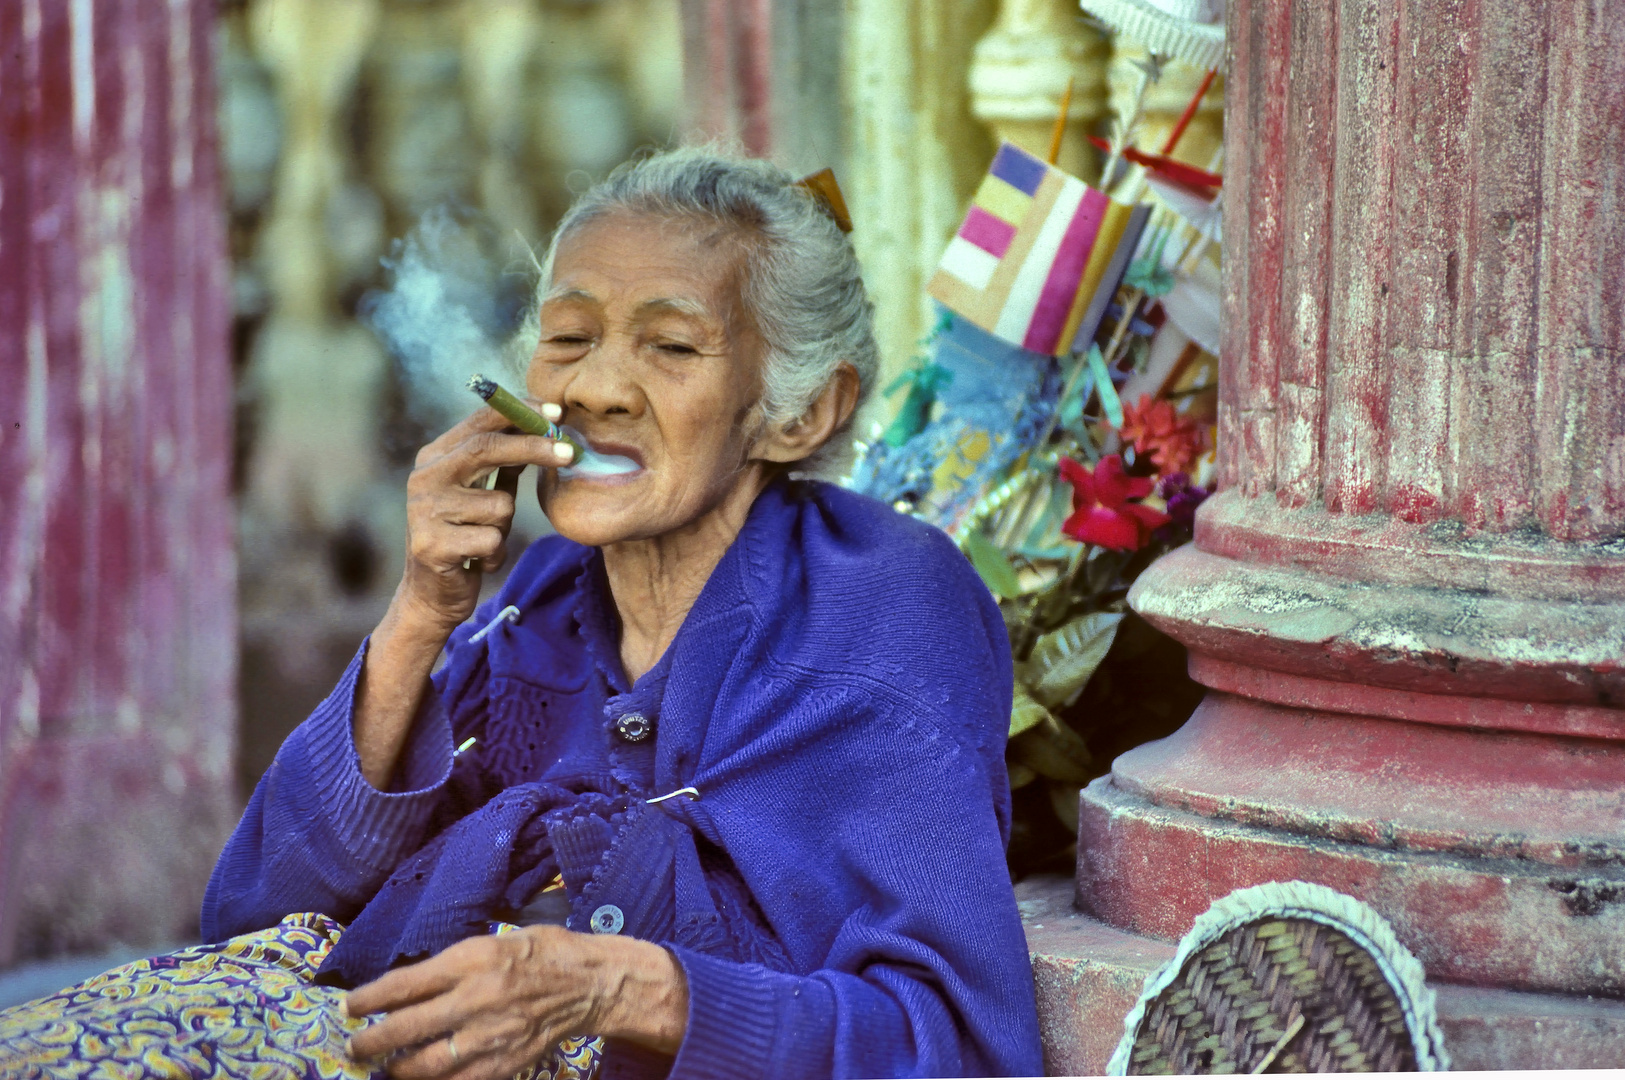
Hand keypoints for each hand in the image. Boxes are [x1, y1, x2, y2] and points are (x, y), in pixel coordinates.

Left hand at [344, 926, 688, 1079]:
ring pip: (427, 1065)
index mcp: (472, 960)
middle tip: (356, 1048)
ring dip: (397, 1070)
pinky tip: (422, 1079)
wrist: (588, 984)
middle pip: (407, 1028)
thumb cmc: (540, 953)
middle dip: (372, 1042)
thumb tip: (408, 985)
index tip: (349, 1007)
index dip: (370, 999)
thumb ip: (452, 965)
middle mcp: (476, 999)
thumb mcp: (493, 941)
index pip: (405, 984)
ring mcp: (490, 1036)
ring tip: (384, 1070)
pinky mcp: (505, 1063)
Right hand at [397, 402, 573, 633]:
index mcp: (436, 458)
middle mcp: (425, 478)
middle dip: (533, 448)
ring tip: (485, 539)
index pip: (480, 423)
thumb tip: (546, 430)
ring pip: (498, 505)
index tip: (557, 411)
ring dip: (506, 526)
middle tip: (571, 452)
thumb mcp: (484, 494)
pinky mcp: (432, 545)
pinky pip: (492, 540)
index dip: (520, 412)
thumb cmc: (467, 536)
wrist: (431, 594)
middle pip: (485, 449)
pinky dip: (495, 553)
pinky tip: (476, 561)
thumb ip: (504, 463)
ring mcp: (424, 511)